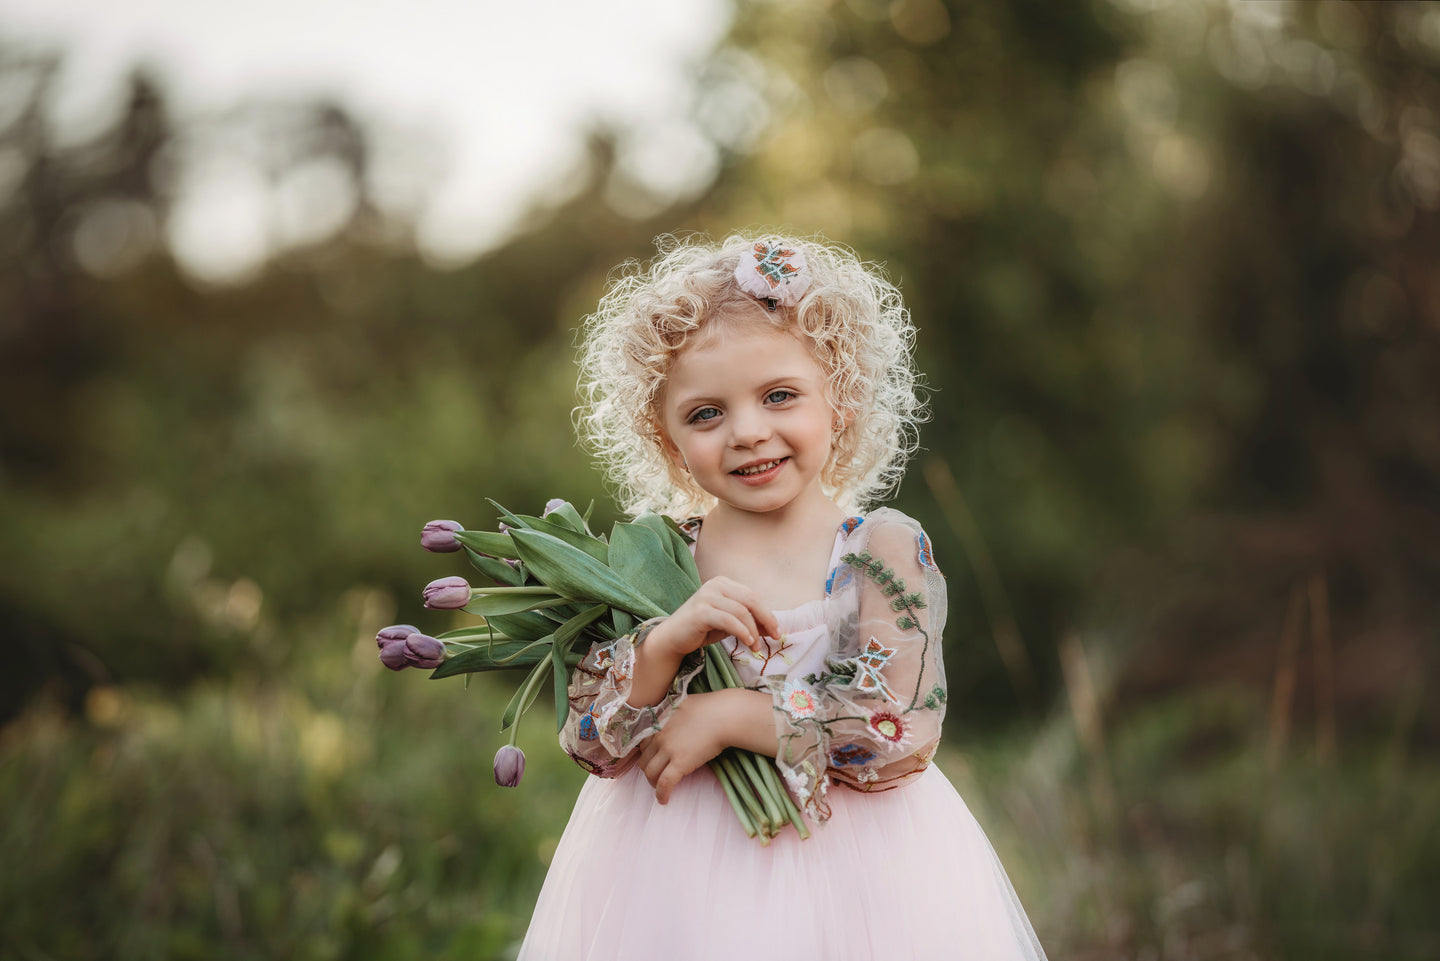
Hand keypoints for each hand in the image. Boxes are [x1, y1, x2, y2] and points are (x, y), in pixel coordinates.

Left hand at [638, 692, 725, 803]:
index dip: (647, 754)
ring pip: (650, 773)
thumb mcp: (683, 704)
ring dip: (653, 782)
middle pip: (644, 759)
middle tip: (657, 775)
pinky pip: (664, 783)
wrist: (724, 716)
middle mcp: (659, 735)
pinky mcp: (679, 763)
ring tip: (660, 788)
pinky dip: (661, 794)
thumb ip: (672, 714)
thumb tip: (672, 720)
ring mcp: (668, 750)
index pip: (643, 742)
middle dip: (649, 769)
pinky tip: (664, 800)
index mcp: (659, 722)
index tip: (653, 760)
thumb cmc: (711, 707)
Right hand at [647, 576, 781, 657]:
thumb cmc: (702, 629)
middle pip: (751, 600)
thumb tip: (773, 629)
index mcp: (723, 583)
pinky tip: (748, 642)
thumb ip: (749, 621)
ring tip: (756, 647)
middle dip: (766, 619)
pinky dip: (742, 631)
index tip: (777, 632)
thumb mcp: (729, 623)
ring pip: (741, 611)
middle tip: (775, 637)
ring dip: (753, 631)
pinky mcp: (701, 611)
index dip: (768, 614)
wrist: (672, 638)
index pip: (753, 596)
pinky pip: (729, 620)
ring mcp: (707, 596)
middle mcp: (715, 585)